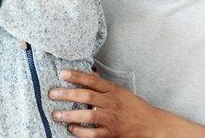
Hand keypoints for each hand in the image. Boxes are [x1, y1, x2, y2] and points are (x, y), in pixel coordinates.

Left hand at [49, 70, 167, 136]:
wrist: (152, 125)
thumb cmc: (133, 107)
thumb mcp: (120, 91)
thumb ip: (103, 86)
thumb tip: (87, 74)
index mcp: (114, 90)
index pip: (93, 80)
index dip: (76, 76)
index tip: (62, 73)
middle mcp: (112, 103)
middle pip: (87, 96)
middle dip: (67, 94)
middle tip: (52, 94)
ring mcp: (112, 119)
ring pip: (88, 116)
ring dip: (69, 115)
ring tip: (55, 114)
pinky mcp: (113, 134)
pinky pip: (93, 134)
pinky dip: (81, 132)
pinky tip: (71, 129)